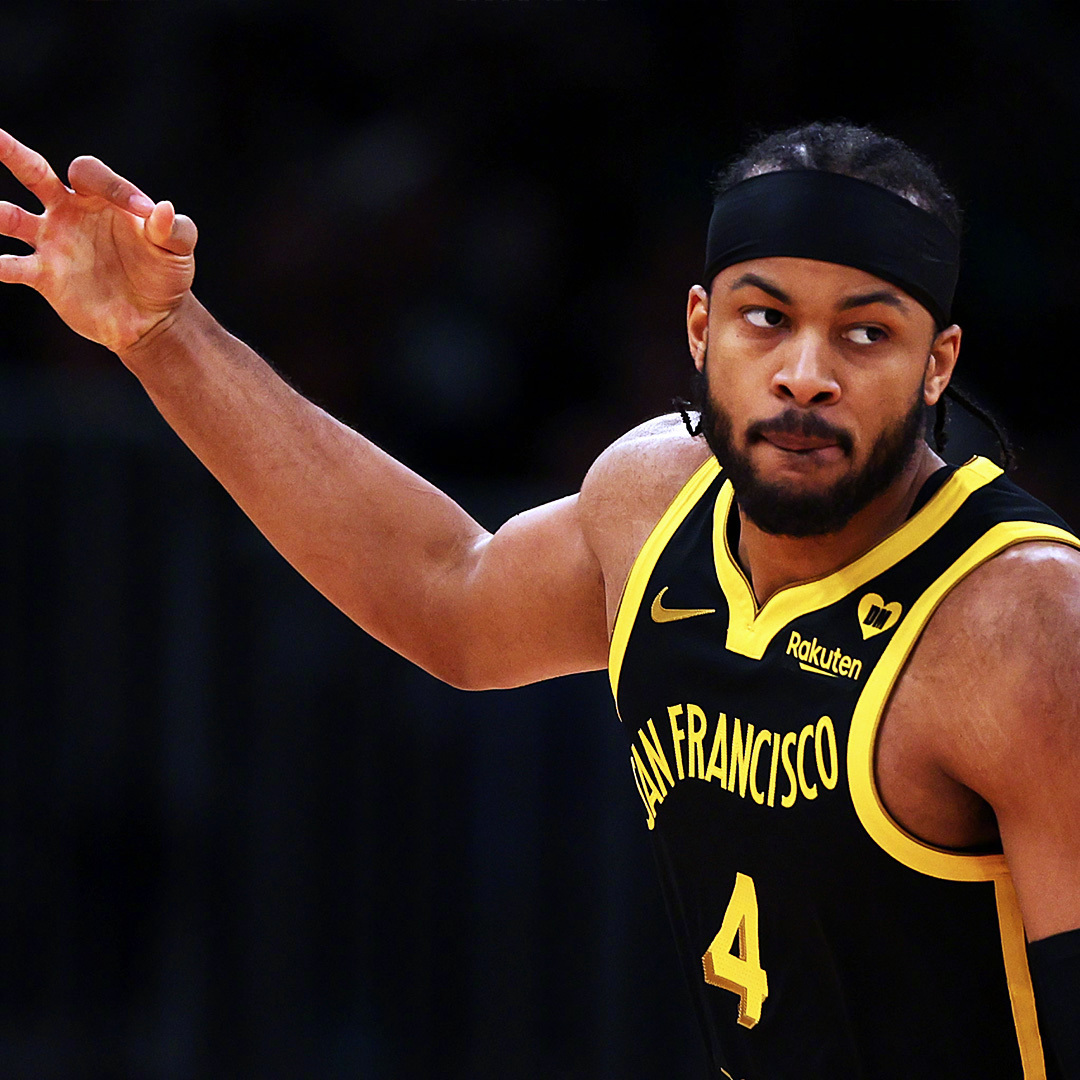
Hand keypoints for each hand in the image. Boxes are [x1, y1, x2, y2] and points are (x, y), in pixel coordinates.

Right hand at [0, 128, 196, 353]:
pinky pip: (13, 266)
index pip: (91, 174)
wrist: (153, 319)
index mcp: (100, 200)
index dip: (115, 187)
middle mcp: (69, 213)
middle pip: (33, 173)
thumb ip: (176, 230)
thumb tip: (164, 210)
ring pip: (11, 217)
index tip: (146, 213)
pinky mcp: (45, 276)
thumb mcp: (178, 251)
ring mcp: (53, 242)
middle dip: (12, 153)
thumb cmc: (164, 276)